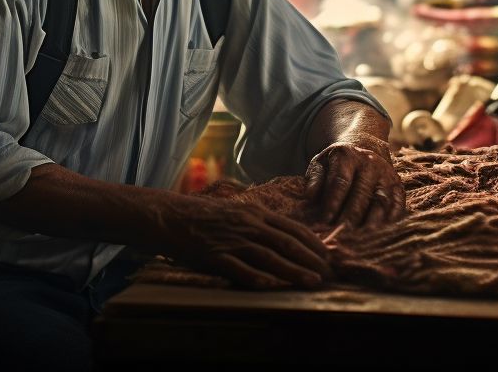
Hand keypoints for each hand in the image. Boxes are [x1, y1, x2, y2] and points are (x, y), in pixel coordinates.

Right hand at [153, 196, 330, 289]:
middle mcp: (247, 224)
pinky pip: (239, 269)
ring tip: (312, 282)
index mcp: (254, 212)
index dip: (313, 243)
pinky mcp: (215, 256)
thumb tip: (280, 234)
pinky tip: (272, 287)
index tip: (329, 255)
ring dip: (293, 271)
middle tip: (329, 274)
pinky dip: (257, 278)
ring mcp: (231, 241)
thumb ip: (257, 221)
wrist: (168, 215)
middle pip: (286, 242)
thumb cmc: (201, 215)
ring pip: (269, 257)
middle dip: (311, 259)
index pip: (292, 228)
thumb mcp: (234, 210)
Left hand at [305, 139, 403, 227]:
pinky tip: (380, 236)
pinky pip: (397, 206)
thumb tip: (309, 197)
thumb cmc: (337, 162)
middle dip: (351, 217)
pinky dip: (390, 222)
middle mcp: (370, 163)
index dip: (333, 202)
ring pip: (381, 201)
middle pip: (362, 194)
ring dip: (371, 222)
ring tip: (360, 240)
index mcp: (348, 156)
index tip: (324, 221)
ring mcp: (387, 175)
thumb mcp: (321, 163)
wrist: (365, 147)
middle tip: (341, 235)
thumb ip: (314, 179)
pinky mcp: (399, 187)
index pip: (340, 181)